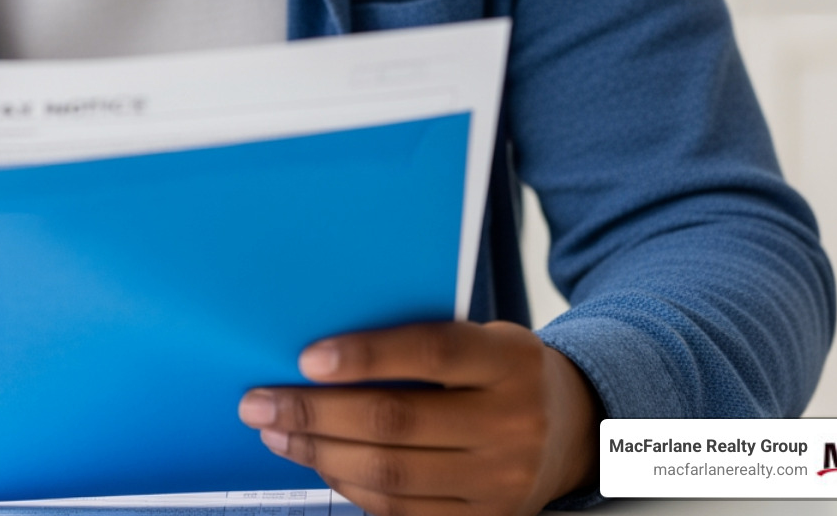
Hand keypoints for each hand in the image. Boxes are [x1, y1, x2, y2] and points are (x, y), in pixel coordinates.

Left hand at [238, 322, 602, 515]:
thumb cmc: (504, 371)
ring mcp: (502, 481)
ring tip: (276, 433)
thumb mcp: (483, 338)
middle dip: (315, 413)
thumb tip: (319, 355)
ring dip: (320, 454)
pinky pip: (404, 512)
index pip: (429, 353)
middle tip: (260, 402)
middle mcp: (512, 423)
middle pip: (397, 423)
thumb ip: (419, 344)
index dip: (364, 356)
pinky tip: (320, 463)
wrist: (576, 430)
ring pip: (392, 475)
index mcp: (509, 361)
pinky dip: (352, 488)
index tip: (304, 359)